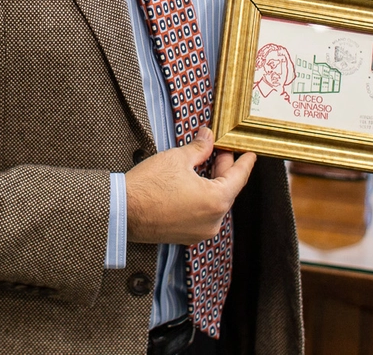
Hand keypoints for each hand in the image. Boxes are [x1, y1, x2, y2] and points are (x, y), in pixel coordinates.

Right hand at [125, 127, 254, 245]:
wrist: (122, 212)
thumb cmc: (148, 185)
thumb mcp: (177, 159)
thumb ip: (199, 148)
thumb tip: (208, 137)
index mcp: (216, 200)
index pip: (239, 177)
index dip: (245, 163)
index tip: (250, 155)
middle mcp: (213, 220)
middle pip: (227, 190)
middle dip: (223, 170)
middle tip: (219, 151)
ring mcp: (200, 231)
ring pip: (214, 203)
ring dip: (212, 184)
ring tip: (204, 165)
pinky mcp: (187, 236)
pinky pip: (202, 214)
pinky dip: (202, 199)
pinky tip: (193, 185)